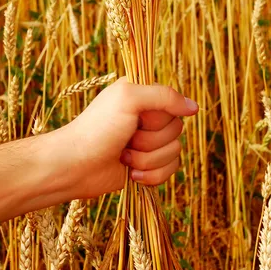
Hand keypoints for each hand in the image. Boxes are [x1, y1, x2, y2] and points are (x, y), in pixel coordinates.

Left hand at [56, 78, 197, 198]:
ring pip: (175, 152)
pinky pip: (170, 171)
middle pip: (176, 130)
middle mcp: (147, 116)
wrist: (75, 166)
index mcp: (143, 94)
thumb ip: (164, 96)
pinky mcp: (148, 166)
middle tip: (127, 138)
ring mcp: (148, 142)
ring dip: (148, 159)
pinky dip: (151, 175)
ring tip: (124, 156)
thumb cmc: (97, 128)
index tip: (139, 118)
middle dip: (151, 140)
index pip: (174, 103)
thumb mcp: (129, 99)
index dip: (159, 116)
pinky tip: (130, 173)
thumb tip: (194, 107)